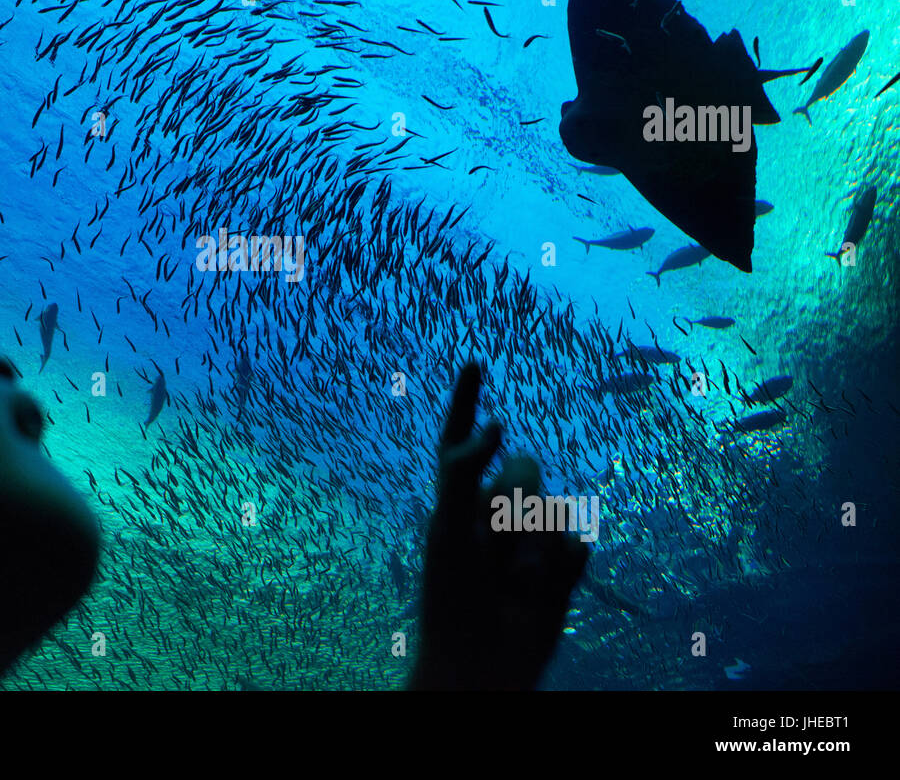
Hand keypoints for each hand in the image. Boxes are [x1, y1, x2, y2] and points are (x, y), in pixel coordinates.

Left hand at [411, 363, 588, 689]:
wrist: (482, 660)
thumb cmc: (452, 596)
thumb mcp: (448, 527)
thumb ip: (464, 471)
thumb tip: (501, 425)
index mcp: (458, 498)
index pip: (459, 439)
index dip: (466, 401)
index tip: (475, 362)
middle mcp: (495, 509)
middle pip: (524, 470)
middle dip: (513, 503)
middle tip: (493, 550)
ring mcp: (531, 537)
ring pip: (553, 507)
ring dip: (532, 543)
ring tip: (511, 580)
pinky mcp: (562, 564)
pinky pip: (575, 544)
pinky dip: (559, 566)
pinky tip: (539, 591)